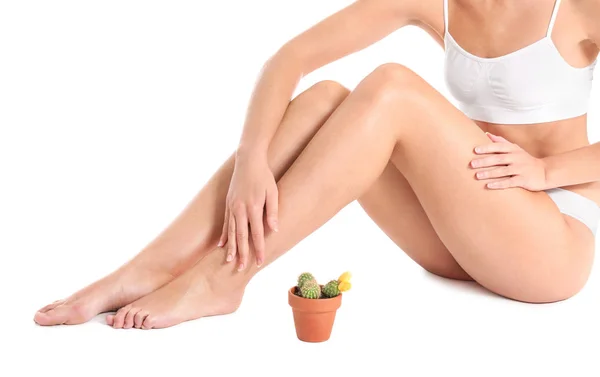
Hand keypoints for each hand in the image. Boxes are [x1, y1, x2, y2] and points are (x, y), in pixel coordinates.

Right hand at [218, 155, 278, 270]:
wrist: (248, 160)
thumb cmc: (264, 176)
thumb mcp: (273, 192)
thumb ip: (273, 211)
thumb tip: (275, 230)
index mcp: (253, 207)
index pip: (256, 233)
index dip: (259, 249)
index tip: (260, 262)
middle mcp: (240, 209)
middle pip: (241, 236)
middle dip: (242, 253)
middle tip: (242, 268)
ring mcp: (232, 207)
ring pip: (231, 232)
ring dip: (231, 247)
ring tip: (229, 261)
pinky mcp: (228, 204)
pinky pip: (225, 223)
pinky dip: (224, 235)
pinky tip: (222, 245)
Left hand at [471, 132, 547, 190]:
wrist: (545, 172)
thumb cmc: (526, 160)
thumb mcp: (515, 149)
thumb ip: (501, 142)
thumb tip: (486, 134)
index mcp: (513, 150)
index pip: (499, 147)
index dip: (487, 148)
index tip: (475, 150)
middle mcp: (516, 158)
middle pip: (498, 159)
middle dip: (484, 161)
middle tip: (471, 164)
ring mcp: (520, 169)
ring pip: (502, 171)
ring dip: (489, 173)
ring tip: (477, 176)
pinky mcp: (523, 180)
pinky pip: (509, 182)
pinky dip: (499, 184)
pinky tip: (489, 186)